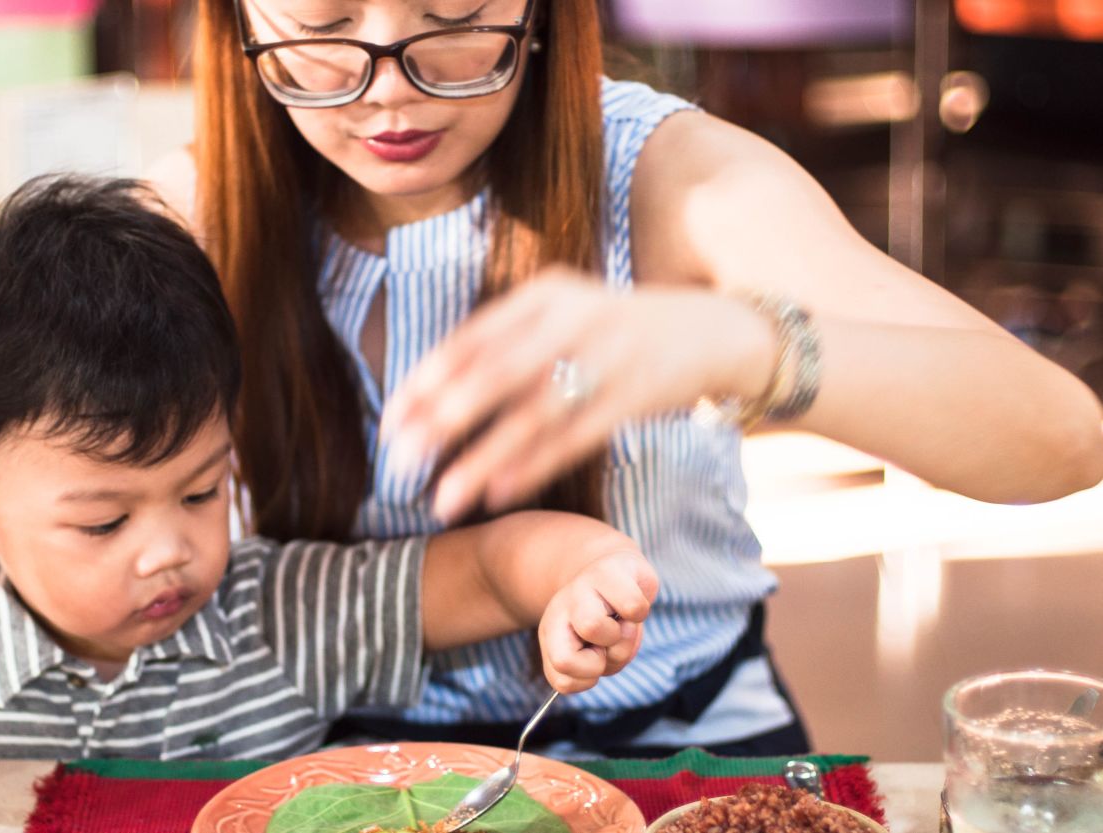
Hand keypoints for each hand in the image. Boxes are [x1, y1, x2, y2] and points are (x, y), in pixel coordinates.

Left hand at [381, 272, 774, 521]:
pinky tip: (498, 492)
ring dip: (481, 460)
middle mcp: (572, 317)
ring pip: (529, 414)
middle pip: (491, 374)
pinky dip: (533, 465)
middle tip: (400, 462)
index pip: (468, 340)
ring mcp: (607, 355)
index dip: (424, 383)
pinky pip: (574, 434)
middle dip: (439, 421)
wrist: (718, 328)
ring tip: (443, 498)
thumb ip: (509, 341)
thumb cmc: (621, 332)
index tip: (390, 424)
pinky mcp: (636, 393)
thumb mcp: (566, 314)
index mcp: (544, 294)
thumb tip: (431, 393)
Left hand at [538, 544, 657, 693]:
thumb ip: (593, 668)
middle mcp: (560, 608)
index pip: (560, 680)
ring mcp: (583, 585)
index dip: (588, 680)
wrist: (618, 569)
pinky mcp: (612, 568)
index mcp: (552, 634)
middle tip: (610, 644)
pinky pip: (632, 607)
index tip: (598, 659)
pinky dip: (641, 613)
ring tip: (623, 623)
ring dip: (622, 637)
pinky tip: (632, 604)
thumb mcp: (595, 652)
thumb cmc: (608, 618)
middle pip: (564, 660)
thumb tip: (602, 659)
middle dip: (601, 663)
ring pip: (592, 628)